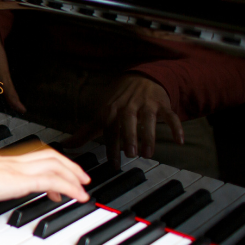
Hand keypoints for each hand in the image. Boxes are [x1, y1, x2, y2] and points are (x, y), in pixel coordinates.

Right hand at [0, 147, 90, 202]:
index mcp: (3, 162)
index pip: (33, 156)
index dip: (50, 162)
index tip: (59, 174)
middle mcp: (14, 162)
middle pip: (50, 156)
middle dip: (69, 165)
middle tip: (82, 177)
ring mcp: (19, 169)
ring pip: (55, 165)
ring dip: (73, 175)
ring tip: (84, 188)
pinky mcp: (23, 180)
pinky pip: (54, 181)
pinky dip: (71, 188)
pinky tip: (79, 196)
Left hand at [66, 74, 183, 166]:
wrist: (140, 78)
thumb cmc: (118, 102)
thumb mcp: (101, 115)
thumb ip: (86, 132)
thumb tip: (66, 144)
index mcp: (111, 111)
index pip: (110, 130)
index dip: (112, 147)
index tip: (115, 165)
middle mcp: (128, 107)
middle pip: (127, 122)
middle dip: (129, 137)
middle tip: (131, 154)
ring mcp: (146, 104)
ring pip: (148, 119)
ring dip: (149, 136)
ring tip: (148, 153)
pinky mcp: (162, 104)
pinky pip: (170, 115)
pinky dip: (175, 126)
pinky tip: (179, 141)